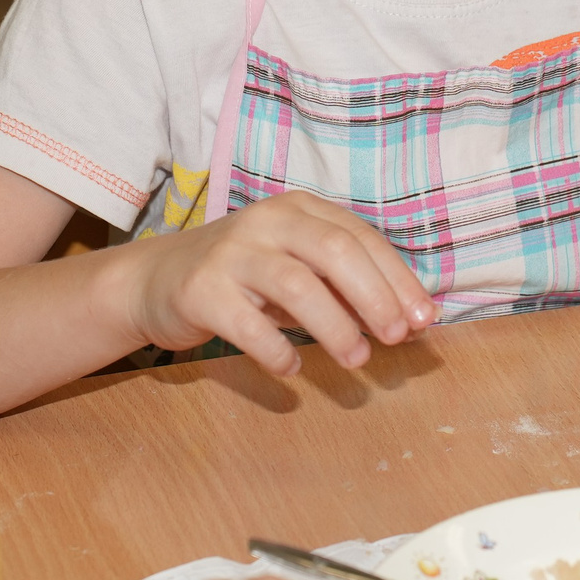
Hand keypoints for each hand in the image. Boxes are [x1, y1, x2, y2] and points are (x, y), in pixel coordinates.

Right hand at [123, 190, 435, 373]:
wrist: (155, 280)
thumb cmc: (243, 277)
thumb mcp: (295, 266)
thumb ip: (344, 284)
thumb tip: (408, 318)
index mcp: (299, 210)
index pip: (360, 237)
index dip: (397, 279)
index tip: (424, 320)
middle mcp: (267, 222)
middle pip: (334, 251)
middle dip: (374, 297)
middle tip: (397, 339)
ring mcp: (231, 253)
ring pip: (297, 285)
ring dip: (335, 327)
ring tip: (356, 359)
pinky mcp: (201, 290)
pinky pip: (248, 324)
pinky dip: (277, 350)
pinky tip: (291, 369)